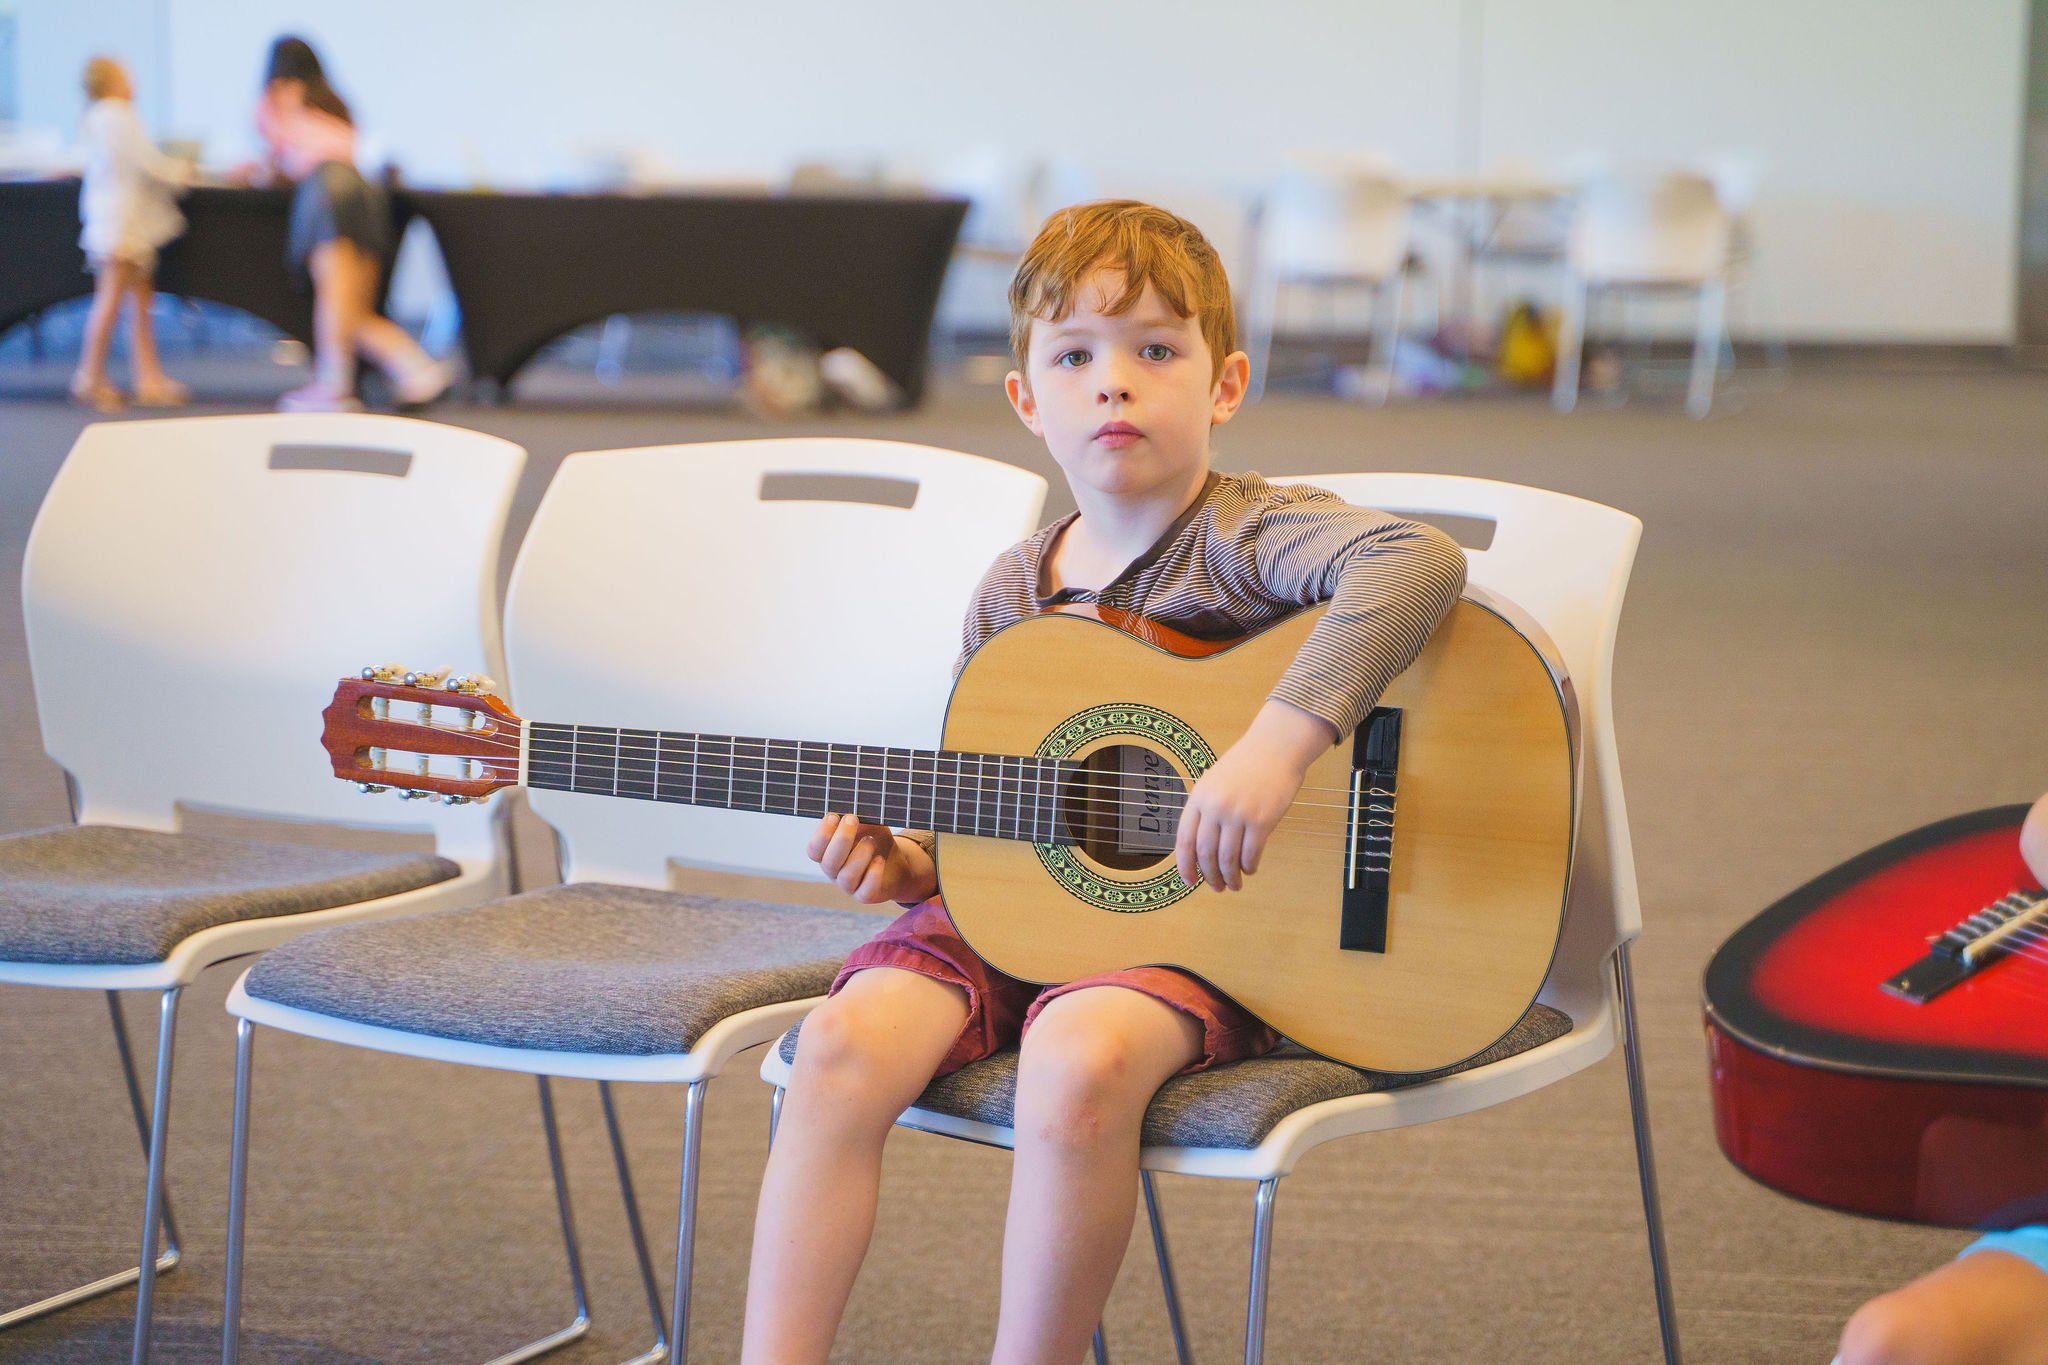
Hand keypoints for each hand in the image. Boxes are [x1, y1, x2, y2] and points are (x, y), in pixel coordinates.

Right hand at [808, 812, 937, 903]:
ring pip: (847, 876)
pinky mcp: (865, 895)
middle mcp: (834, 872)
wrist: (897, 863)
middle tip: (852, 819)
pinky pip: (865, 890)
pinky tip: (879, 860)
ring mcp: (849, 886)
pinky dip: (873, 874)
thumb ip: (859, 817)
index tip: (833, 816)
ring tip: (871, 840)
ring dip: (859, 855)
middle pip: (829, 862)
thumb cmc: (875, 840)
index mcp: (827, 853)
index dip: (821, 834)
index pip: (814, 849)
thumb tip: (853, 803)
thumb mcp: (868, 825)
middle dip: (840, 839)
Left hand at [1175, 700, 1335, 892]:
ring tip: (1234, 885)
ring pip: (1228, 858)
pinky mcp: (1262, 819)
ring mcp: (1238, 813)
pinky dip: (1249, 866)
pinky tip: (1250, 869)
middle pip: (1205, 853)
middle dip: (1209, 876)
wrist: (1276, 747)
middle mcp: (1215, 806)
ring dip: (1230, 877)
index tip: (1189, 882)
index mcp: (1199, 797)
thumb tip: (1202, 849)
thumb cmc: (1246, 765)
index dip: (1185, 865)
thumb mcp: (1214, 782)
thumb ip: (1206, 810)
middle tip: (1216, 887)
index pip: (1184, 840)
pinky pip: (1251, 853)